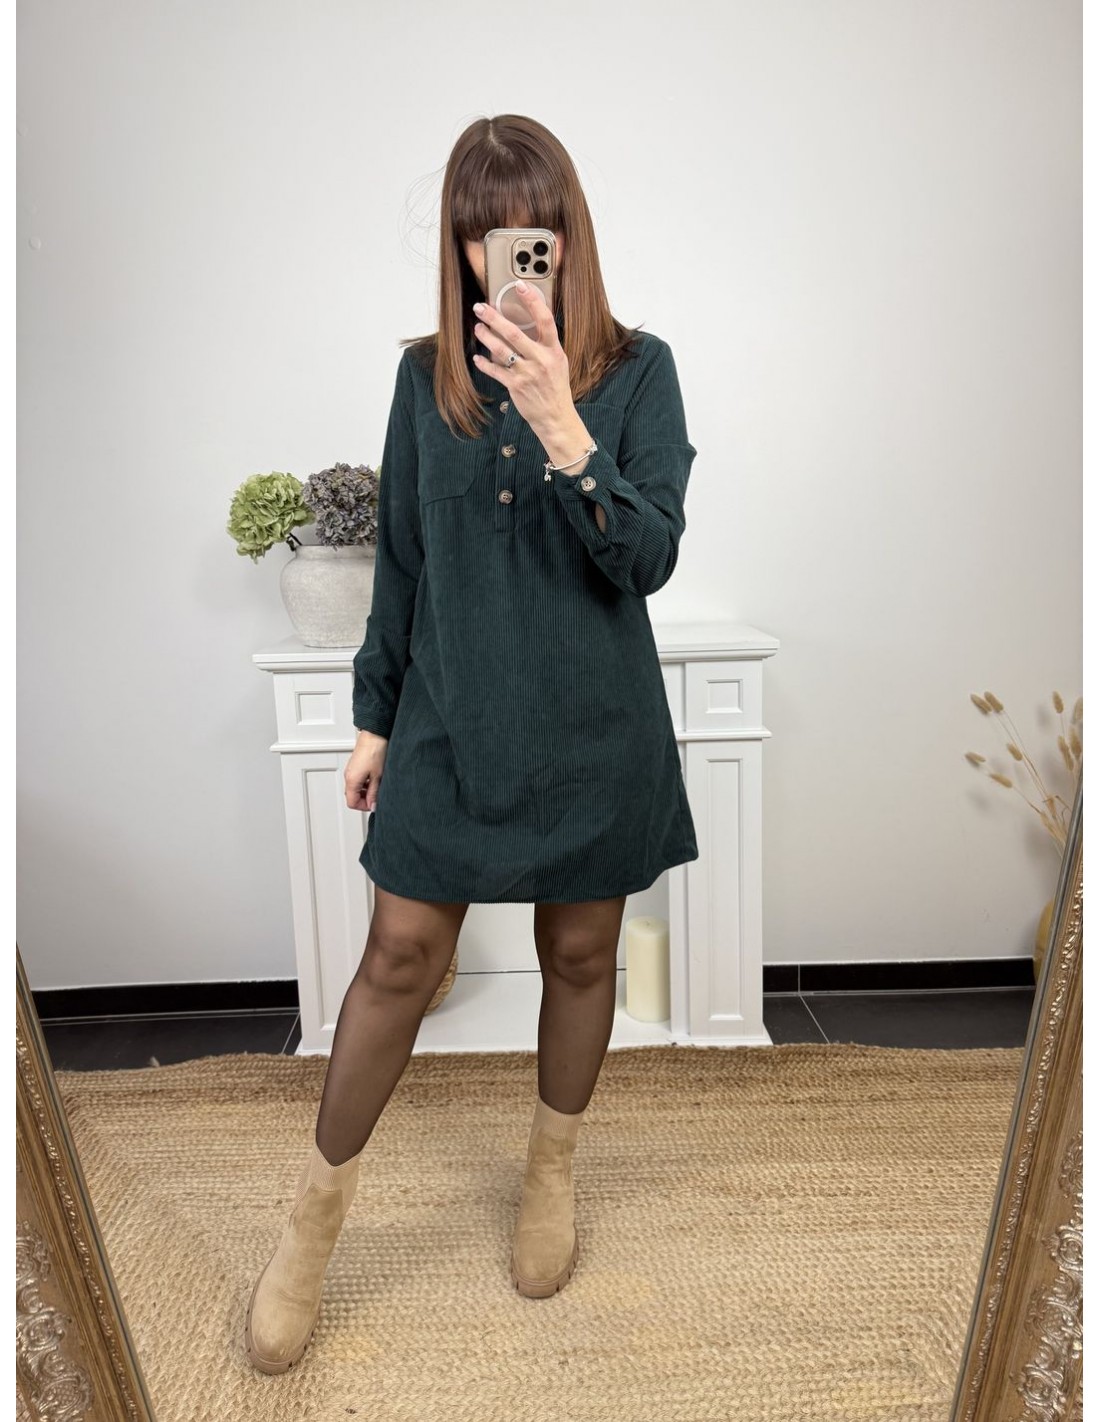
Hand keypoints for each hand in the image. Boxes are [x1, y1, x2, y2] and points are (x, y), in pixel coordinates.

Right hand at [345, 731, 387, 812]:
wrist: (375, 735)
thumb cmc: (375, 751)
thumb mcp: (378, 777)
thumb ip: (374, 793)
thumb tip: (372, 805)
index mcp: (351, 780)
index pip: (352, 803)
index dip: (364, 807)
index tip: (374, 804)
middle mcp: (348, 776)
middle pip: (352, 796)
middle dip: (365, 799)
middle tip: (377, 796)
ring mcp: (351, 770)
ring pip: (355, 788)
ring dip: (366, 791)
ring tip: (378, 785)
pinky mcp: (355, 765)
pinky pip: (357, 779)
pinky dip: (365, 783)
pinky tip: (375, 778)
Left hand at [471, 284, 574, 441]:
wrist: (556, 416)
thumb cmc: (556, 387)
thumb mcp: (558, 361)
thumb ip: (545, 343)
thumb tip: (528, 322)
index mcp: (554, 350)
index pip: (544, 319)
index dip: (532, 301)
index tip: (520, 286)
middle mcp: (541, 359)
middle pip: (514, 333)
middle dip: (494, 318)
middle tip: (480, 307)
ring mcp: (527, 373)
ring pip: (501, 350)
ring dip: (486, 337)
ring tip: (478, 328)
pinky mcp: (515, 386)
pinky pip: (495, 371)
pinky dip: (484, 363)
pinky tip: (478, 357)